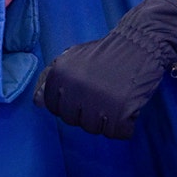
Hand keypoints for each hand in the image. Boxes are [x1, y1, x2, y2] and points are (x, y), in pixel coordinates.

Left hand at [34, 0, 176, 138]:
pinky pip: (117, 133)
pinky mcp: (121, 110)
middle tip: (102, 94)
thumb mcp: (72, 59)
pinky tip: (127, 107)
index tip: (83, 92)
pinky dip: (124, 126)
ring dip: (106, 120)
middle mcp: (76, 88)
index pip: (54, 107)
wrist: (139, 43)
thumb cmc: (105, 54)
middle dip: (87, 112)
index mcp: (60, 75)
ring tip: (115, 98)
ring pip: (94, 129)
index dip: (70, 102)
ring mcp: (98, 100)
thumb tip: (37, 103)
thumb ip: (50, 79)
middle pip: (73, 120)